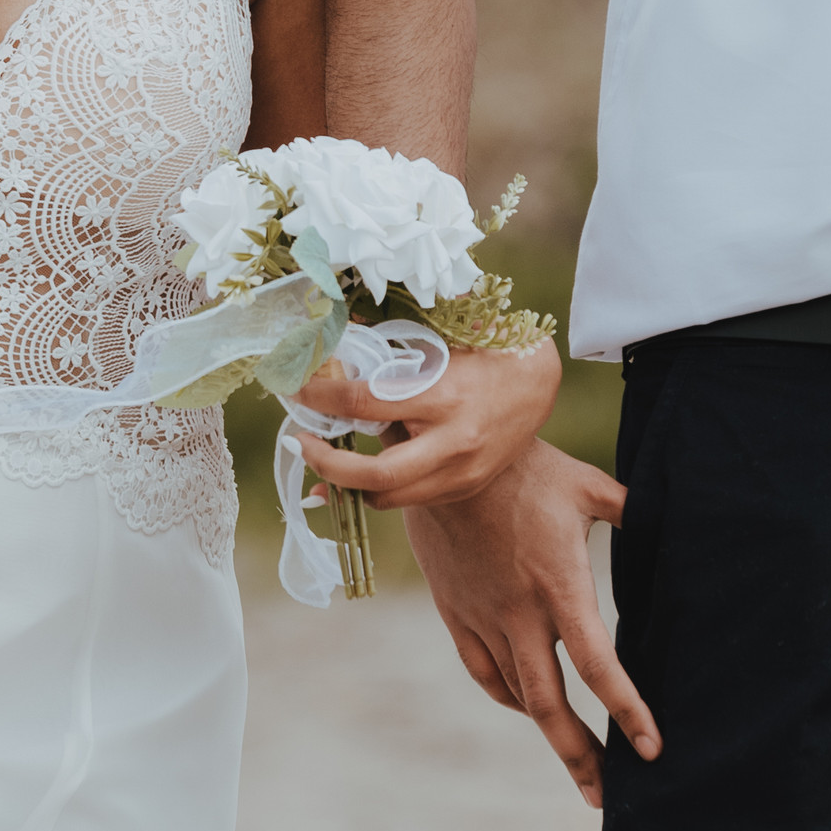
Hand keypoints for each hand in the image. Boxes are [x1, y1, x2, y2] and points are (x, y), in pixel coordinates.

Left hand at [293, 332, 562, 508]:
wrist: (538, 385)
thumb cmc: (483, 353)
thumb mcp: (439, 339)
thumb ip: (391, 342)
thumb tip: (336, 330)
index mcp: (442, 397)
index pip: (362, 403)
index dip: (318, 397)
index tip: (293, 388)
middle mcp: (451, 444)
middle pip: (373, 476)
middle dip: (324, 463)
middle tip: (297, 440)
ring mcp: (458, 474)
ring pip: (386, 498)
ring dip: (344, 482)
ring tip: (321, 455)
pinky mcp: (461, 488)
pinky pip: (406, 500)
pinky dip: (373, 490)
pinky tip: (353, 473)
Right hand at [403, 439, 653, 807]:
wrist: (440, 458)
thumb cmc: (524, 465)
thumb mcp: (588, 486)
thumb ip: (632, 512)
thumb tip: (674, 519)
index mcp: (560, 585)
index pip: (599, 665)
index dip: (627, 711)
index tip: (651, 749)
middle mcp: (520, 612)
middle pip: (550, 705)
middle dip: (580, 756)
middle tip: (606, 796)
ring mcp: (483, 617)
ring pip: (516, 694)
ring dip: (548, 730)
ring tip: (578, 759)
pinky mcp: (457, 612)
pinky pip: (485, 671)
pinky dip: (509, 695)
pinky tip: (527, 705)